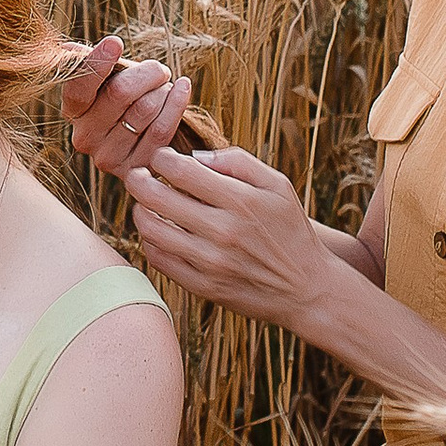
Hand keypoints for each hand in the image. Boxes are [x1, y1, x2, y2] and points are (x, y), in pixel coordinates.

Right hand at [63, 38, 192, 180]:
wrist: (143, 139)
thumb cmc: (123, 100)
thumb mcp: (105, 81)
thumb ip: (90, 65)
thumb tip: (68, 50)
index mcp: (72, 111)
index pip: (79, 87)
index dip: (97, 63)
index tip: (115, 42)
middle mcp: (84, 138)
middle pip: (120, 92)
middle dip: (146, 72)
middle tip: (159, 69)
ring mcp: (108, 157)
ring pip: (145, 108)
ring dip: (162, 89)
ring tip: (165, 86)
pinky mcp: (136, 168)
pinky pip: (162, 129)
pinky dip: (177, 102)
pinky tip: (182, 88)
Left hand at [124, 144, 340, 330]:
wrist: (307, 288)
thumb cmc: (291, 230)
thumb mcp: (278, 185)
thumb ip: (238, 161)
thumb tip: (195, 157)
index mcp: (240, 201)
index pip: (181, 171)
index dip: (161, 158)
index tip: (160, 158)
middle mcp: (223, 231)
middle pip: (156, 198)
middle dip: (138, 180)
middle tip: (138, 175)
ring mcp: (211, 262)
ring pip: (151, 231)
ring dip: (140, 212)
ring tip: (144, 204)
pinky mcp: (204, 287)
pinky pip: (160, 261)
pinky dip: (150, 242)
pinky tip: (158, 232)